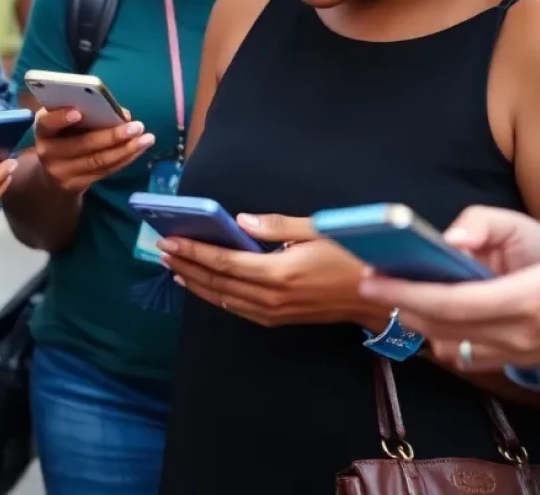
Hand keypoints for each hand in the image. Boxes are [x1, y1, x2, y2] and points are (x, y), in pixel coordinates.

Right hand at [32, 107, 154, 194]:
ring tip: (146, 138)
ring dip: (126, 149)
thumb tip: (122, 114)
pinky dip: (124, 159)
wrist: (52, 171)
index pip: (47, 123)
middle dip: (112, 135)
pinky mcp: (76, 185)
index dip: (60, 118)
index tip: (78, 112)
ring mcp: (61, 172)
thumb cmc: (64, 135)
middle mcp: (48, 152)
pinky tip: (139, 149)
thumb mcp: (64, 122)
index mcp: (43, 129)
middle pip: (82, 145)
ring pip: (98, 161)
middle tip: (137, 126)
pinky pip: (105, 171)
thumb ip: (85, 113)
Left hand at [157, 214, 372, 327]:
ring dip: (195, 283)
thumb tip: (239, 220)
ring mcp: (274, 312)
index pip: (223, 261)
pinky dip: (215, 296)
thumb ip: (276, 226)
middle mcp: (270, 297)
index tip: (168, 241)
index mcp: (277, 273)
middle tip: (161, 251)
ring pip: (223, 299)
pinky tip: (204, 286)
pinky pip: (237, 309)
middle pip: (216, 282)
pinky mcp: (278, 319)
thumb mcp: (317, 230)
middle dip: (186, 266)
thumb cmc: (350, 257)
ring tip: (174, 267)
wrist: (378, 298)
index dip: (193, 251)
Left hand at [358, 149, 539, 369]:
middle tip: (368, 279)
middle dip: (401, 302)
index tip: (375, 277)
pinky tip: (431, 316)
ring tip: (393, 290)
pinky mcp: (525, 359)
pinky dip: (446, 339)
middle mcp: (519, 330)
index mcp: (531, 297)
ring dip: (420, 320)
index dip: (410, 291)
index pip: (456, 302)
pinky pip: (473, 355)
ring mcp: (521, 350)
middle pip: (443, 324)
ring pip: (453, 342)